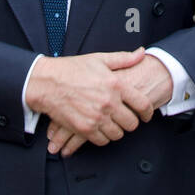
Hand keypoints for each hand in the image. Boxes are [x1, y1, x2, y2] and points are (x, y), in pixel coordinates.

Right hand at [27, 49, 151, 153]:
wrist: (46, 82)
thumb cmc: (71, 69)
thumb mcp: (99, 59)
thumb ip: (123, 58)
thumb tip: (141, 53)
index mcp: (116, 84)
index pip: (142, 105)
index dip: (148, 113)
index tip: (147, 115)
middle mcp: (108, 102)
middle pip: (132, 123)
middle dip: (131, 122)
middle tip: (125, 119)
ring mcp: (97, 117)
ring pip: (118, 134)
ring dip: (117, 130)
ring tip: (111, 123)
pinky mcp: (85, 129)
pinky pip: (102, 140)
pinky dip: (102, 137)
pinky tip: (99, 128)